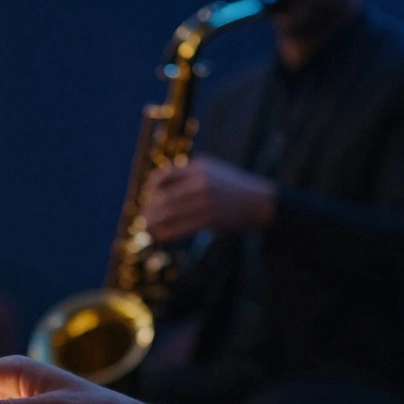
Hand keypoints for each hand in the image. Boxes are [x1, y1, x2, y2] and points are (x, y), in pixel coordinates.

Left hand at [140, 155, 276, 242]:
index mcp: (199, 167)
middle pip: (163, 197)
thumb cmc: (232, 188)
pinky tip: (159, 236)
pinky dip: (166, 233)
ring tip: (147, 228)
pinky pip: (180, 227)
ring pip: (169, 213)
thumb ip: (188, 176)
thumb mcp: (212, 171)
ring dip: (153, 223)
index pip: (165, 175)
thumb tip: (158, 190)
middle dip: (149, 208)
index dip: (151, 187)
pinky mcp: (210, 218)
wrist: (260, 201)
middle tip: (143, 217)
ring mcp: (205, 200)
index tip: (148, 197)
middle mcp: (200, 181)